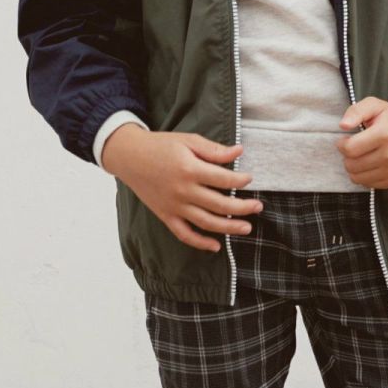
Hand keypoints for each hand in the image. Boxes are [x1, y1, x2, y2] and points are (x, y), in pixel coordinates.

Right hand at [101, 126, 263, 251]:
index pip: (223, 179)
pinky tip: (216, 246)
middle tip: (258, 207)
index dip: (240, 180)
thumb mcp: (188, 141)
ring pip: (206, 223)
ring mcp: (174, 206)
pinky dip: (200, 243)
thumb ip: (214, 150)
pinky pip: (184, 234)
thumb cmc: (161, 146)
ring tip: (247, 228)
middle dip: (242, 207)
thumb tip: (239, 152)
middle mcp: (183, 191)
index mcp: (189, 169)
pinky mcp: (166, 215)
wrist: (129, 157)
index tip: (250, 179)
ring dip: (229, 228)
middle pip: (220, 204)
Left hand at [334, 95, 387, 188]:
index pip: (350, 149)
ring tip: (362, 155)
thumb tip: (343, 125)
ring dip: (354, 167)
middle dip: (347, 156)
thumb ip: (356, 111)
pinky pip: (369, 184)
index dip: (342, 144)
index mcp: (385, 134)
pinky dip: (365, 175)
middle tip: (355, 147)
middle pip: (352, 165)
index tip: (345, 139)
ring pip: (357, 178)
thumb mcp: (374, 105)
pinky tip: (371, 164)